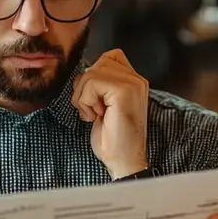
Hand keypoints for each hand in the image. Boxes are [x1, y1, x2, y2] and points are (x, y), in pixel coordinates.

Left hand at [71, 49, 148, 178]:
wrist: (123, 160)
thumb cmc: (113, 139)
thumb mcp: (103, 105)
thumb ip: (98, 86)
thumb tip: (81, 73)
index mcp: (134, 82)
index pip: (108, 58)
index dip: (93, 77)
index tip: (95, 101)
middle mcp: (136, 80)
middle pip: (98, 63)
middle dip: (85, 87)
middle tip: (93, 110)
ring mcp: (132, 84)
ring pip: (91, 73)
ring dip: (84, 96)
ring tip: (95, 114)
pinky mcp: (124, 91)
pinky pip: (91, 83)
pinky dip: (86, 101)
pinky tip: (97, 116)